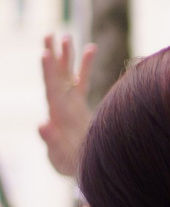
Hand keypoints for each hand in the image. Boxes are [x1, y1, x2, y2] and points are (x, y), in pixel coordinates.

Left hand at [38, 34, 91, 177]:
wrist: (82, 171)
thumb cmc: (71, 166)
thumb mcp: (60, 158)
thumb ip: (51, 141)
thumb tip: (42, 123)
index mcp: (57, 116)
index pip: (51, 89)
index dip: (48, 72)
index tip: (44, 53)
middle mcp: (61, 106)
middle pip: (55, 77)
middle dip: (53, 57)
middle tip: (49, 35)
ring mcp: (70, 104)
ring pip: (67, 75)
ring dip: (66, 56)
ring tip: (65, 36)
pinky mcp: (80, 105)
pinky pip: (82, 81)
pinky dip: (85, 65)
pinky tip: (91, 47)